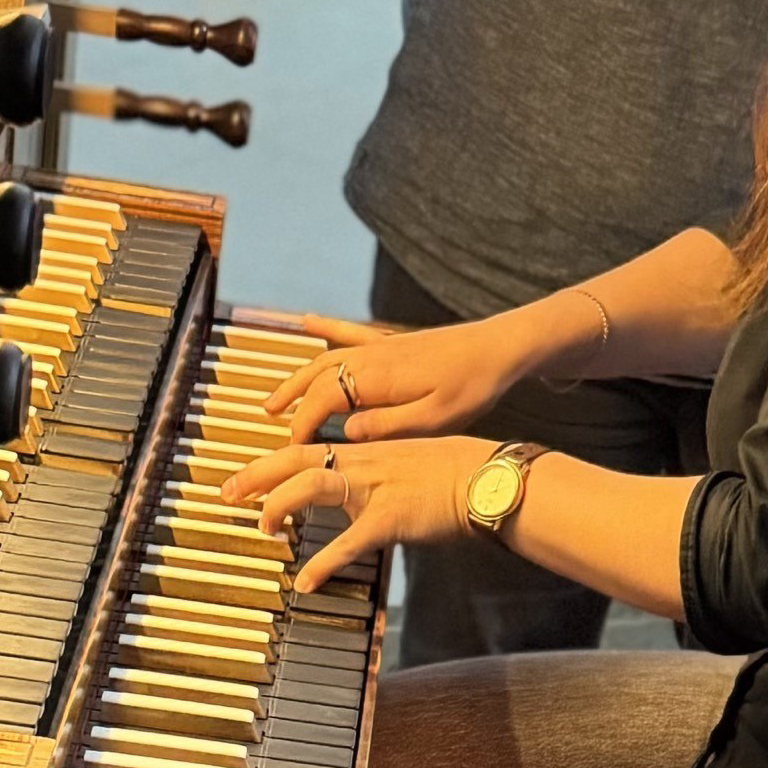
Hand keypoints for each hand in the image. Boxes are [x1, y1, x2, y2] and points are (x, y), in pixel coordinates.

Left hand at [223, 436, 495, 594]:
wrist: (482, 477)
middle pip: (295, 459)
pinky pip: (349, 541)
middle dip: (256, 475)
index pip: (303, 450)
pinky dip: (323, 562)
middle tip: (227, 494)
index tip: (242, 479)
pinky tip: (305, 581)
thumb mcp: (400, 464)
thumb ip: (368, 476)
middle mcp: (362, 463)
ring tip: (262, 528)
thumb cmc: (449, 473)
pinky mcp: (391, 518)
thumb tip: (346, 494)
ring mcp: (374, 488)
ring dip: (279, 504)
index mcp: (362, 452)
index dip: (267, 463)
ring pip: (313, 483)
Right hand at [263, 314, 540, 444]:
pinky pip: (349, 332)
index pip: (323, 401)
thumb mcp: (432, 420)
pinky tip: (307, 320)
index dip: (303, 424)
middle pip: (316, 378)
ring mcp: (380, 346)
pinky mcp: (393, 341)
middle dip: (290, 401)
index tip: (291, 447)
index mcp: (376, 378)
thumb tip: (344, 432)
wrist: (499, 348)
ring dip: (297, 378)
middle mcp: (370, 357)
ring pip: (325, 359)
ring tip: (274, 399)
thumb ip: (386, 428)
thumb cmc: (470, 387)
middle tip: (268, 424)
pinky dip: (325, 327)